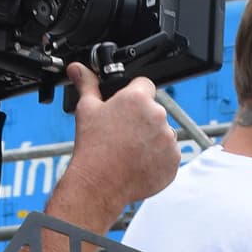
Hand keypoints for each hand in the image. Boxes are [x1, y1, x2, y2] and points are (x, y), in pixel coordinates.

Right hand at [55, 65, 181, 234]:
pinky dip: (157, 158)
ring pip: (162, 133)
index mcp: (138, 99)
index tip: (125, 108)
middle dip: (142, 119)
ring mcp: (168, 140)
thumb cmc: (93, 146)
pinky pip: (168, 155)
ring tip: (129, 150)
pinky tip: (138, 162)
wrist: (100, 183)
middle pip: (154, 111)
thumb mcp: (87, 109)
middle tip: (123, 133)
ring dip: (151, 139)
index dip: (133, 95)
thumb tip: (78, 68)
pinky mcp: (173, 161)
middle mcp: (158, 116)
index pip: (144, 85)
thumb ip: (87, 84)